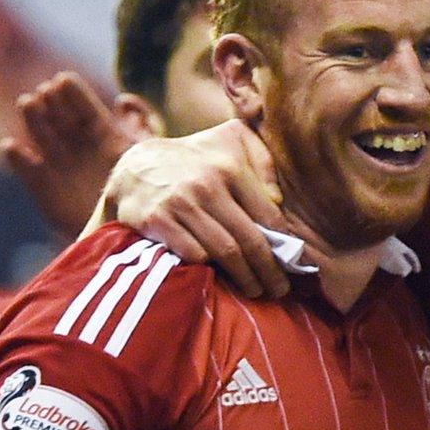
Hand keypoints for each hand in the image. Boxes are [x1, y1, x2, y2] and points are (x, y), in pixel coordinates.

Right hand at [1, 72, 137, 236]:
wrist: (125, 237)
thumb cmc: (141, 195)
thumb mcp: (146, 158)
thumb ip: (141, 127)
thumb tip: (123, 99)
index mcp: (104, 135)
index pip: (86, 109)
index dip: (75, 94)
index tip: (63, 79)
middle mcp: (79, 146)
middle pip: (61, 118)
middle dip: (52, 103)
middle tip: (45, 91)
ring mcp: (59, 166)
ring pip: (42, 137)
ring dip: (33, 120)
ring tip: (27, 102)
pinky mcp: (44, 190)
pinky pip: (28, 172)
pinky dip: (18, 160)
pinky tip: (11, 146)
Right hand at [93, 119, 288, 297]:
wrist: (135, 167)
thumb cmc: (196, 158)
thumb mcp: (232, 139)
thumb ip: (262, 160)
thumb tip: (278, 200)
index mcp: (229, 167)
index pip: (267, 215)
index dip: (284, 245)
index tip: (294, 265)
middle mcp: (205, 185)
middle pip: (248, 239)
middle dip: (269, 269)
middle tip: (280, 288)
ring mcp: (179, 203)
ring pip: (223, 251)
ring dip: (244, 277)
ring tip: (256, 289)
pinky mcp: (156, 221)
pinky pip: (192, 254)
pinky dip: (209, 269)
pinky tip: (220, 278)